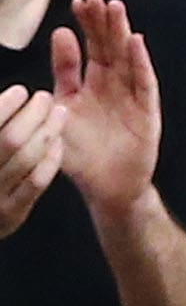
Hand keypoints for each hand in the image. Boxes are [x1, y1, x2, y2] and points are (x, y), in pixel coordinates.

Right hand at [0, 86, 60, 240]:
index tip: (20, 92)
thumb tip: (10, 101)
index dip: (5, 105)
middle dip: (33, 114)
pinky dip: (50, 158)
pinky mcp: (11, 213)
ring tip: (58, 113)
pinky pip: (37, 181)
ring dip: (47, 131)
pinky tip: (57, 142)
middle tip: (45, 98)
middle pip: (11, 139)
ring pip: (27, 158)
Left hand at [50, 0, 157, 221]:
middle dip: (102, 22)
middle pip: (108, 47)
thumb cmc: (79, 153)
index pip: (86, 48)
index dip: (84, 26)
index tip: (77, 3)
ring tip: (115, 8)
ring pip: (126, 58)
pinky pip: (143, 83)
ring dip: (122, 33)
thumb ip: (62, 73)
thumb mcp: (61, 109)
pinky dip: (140, 62)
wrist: (105, 187)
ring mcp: (131, 97)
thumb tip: (60, 34)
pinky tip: (135, 42)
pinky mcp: (147, 111)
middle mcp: (111, 86)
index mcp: (88, 84)